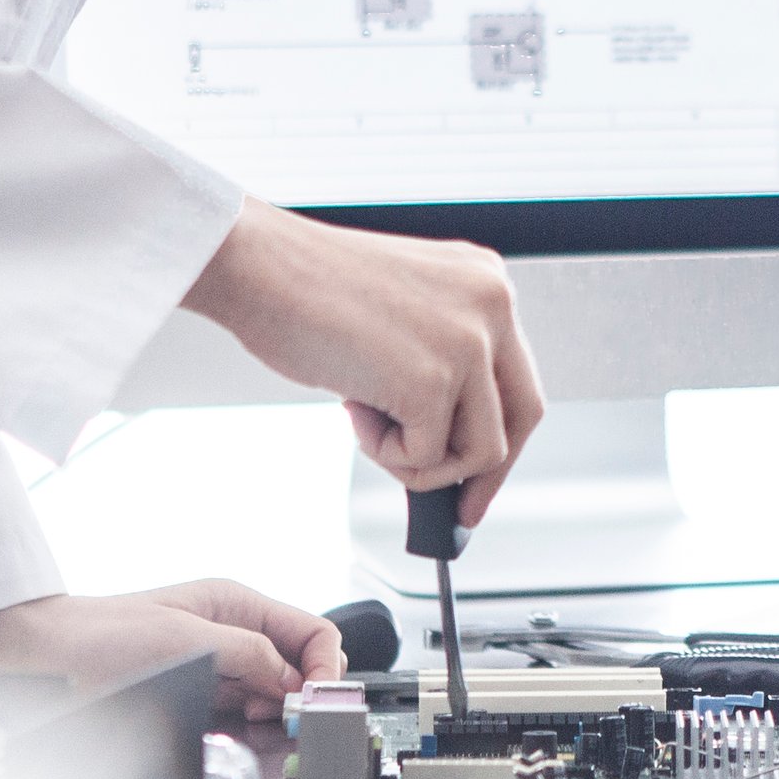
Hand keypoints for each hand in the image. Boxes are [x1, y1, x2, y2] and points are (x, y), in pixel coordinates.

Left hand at [0, 578, 345, 719]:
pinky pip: (239, 722)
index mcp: (237, 607)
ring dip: (274, 720)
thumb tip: (294, 682)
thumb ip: (249, 655)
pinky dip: (247, 734)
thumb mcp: (187, 638)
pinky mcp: (195, 705)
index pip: (312, 634)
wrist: (41, 661)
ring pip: (270, 702)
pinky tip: (237, 740)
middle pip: (296, 671)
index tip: (316, 703)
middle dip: (300, 699)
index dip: (324, 668)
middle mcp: (232, 638)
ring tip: (260, 733)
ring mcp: (215, 673)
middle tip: (291, 726)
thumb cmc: (101, 637)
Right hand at [183, 202, 546, 520]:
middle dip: (487, 474)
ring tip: (367, 421)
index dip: (501, 434)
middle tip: (459, 512)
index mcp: (486, 281)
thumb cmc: (305, 290)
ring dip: (420, 460)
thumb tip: (451, 443)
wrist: (255, 267)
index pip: (517, 378)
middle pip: (522, 416)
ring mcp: (468, 342)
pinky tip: (352, 408)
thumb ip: (440, 360)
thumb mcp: (402, 316)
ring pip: (480, 450)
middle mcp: (492, 304)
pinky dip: (384, 454)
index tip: (480, 478)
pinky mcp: (433, 380)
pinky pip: (427, 459)